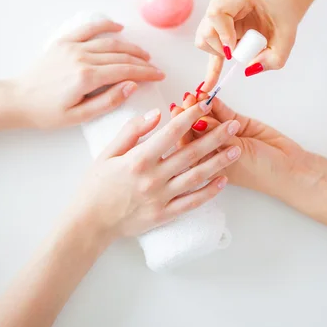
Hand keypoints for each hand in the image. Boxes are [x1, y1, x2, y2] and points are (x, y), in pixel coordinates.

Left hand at [13, 18, 164, 128]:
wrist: (18, 99)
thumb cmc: (46, 112)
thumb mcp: (78, 116)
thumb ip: (108, 101)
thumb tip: (131, 86)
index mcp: (86, 78)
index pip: (125, 71)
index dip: (145, 73)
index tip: (158, 76)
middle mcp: (81, 58)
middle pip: (121, 56)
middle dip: (142, 62)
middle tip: (155, 68)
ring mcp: (72, 47)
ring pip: (109, 43)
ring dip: (129, 47)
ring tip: (144, 54)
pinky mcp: (63, 42)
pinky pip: (88, 29)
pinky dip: (105, 25)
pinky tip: (118, 27)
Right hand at [72, 101, 241, 244]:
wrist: (89, 223)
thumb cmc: (96, 185)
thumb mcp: (108, 152)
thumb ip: (132, 131)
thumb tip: (156, 114)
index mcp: (139, 159)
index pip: (171, 133)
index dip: (191, 116)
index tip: (205, 103)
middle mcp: (153, 178)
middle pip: (190, 153)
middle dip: (215, 137)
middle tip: (234, 124)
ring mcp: (161, 198)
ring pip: (196, 177)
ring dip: (219, 162)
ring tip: (237, 149)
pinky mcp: (164, 215)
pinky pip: (191, 202)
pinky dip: (209, 192)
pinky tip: (223, 180)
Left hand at [172, 94, 326, 255]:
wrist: (290, 167)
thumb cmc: (261, 172)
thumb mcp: (233, 156)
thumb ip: (216, 138)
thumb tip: (195, 121)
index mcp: (206, 164)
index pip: (187, 143)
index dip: (180, 127)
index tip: (176, 112)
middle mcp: (212, 149)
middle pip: (195, 128)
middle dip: (189, 112)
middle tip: (188, 98)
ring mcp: (225, 134)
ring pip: (208, 117)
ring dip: (202, 105)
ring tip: (198, 93)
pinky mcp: (238, 123)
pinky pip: (223, 112)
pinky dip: (216, 103)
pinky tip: (209, 94)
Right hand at [195, 0, 301, 89]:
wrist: (280, 7)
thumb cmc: (283, 18)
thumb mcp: (286, 39)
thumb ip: (273, 58)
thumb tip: (249, 69)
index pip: (217, 12)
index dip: (222, 34)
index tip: (234, 49)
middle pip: (207, 27)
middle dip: (219, 47)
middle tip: (238, 54)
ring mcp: (216, 10)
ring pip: (203, 36)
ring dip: (218, 52)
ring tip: (236, 53)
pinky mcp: (215, 26)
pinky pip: (207, 46)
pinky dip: (211, 66)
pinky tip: (209, 85)